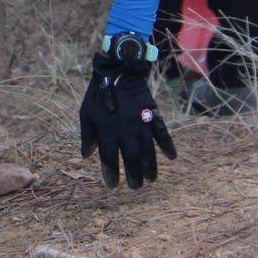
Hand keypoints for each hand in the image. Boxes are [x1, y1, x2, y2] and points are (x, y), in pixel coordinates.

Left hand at [79, 53, 174, 187]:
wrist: (118, 71)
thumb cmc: (98, 94)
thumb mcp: (85, 114)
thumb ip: (87, 136)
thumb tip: (87, 156)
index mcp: (107, 132)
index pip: (110, 159)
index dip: (111, 174)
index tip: (113, 185)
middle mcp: (125, 131)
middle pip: (132, 159)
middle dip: (133, 175)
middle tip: (135, 187)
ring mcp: (141, 124)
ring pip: (148, 151)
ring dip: (151, 167)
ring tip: (151, 180)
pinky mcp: (152, 115)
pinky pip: (162, 133)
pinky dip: (168, 145)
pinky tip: (172, 157)